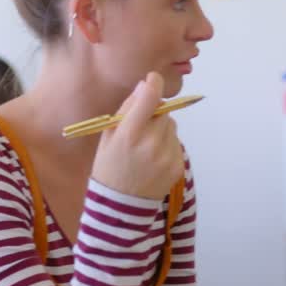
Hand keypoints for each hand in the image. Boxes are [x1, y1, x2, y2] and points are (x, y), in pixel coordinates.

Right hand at [90, 72, 184, 199]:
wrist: (121, 205)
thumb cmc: (110, 166)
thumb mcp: (108, 136)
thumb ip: (127, 109)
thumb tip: (145, 85)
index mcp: (129, 134)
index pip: (150, 98)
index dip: (153, 83)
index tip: (153, 79)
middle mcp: (151, 143)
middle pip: (163, 111)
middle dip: (154, 113)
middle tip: (140, 128)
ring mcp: (167, 156)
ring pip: (171, 126)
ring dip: (161, 129)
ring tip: (145, 148)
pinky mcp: (178, 165)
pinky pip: (176, 143)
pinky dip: (166, 145)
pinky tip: (152, 160)